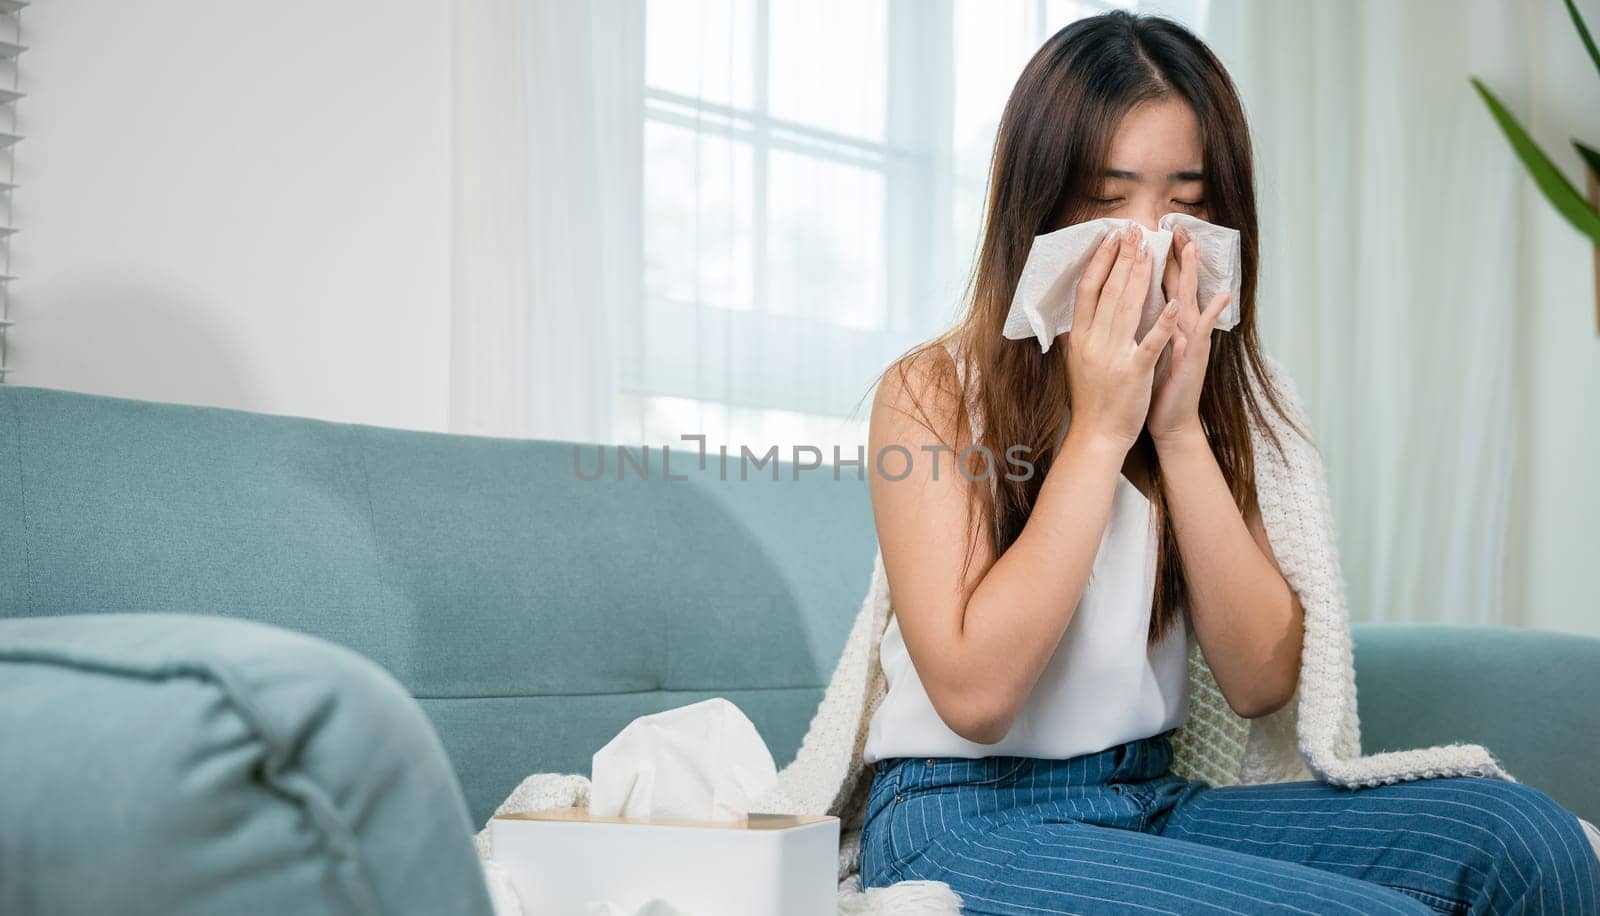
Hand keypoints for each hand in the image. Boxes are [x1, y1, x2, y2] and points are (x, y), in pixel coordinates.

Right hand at [1059, 223, 1181, 451]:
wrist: (1098, 435)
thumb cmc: (1091, 400)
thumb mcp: (1076, 363)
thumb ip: (1076, 338)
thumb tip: (1072, 316)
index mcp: (1079, 338)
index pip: (1088, 290)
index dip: (1100, 261)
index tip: (1110, 238)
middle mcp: (1093, 342)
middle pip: (1108, 291)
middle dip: (1123, 258)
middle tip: (1134, 231)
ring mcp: (1113, 356)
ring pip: (1127, 308)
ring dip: (1140, 276)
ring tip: (1151, 250)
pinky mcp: (1133, 372)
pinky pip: (1150, 343)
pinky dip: (1164, 323)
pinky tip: (1177, 303)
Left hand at [1148, 226, 1232, 445]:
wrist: (1169, 420)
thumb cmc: (1153, 385)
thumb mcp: (1142, 350)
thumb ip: (1139, 326)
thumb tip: (1122, 306)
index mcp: (1163, 324)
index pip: (1157, 285)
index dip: (1151, 261)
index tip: (1144, 236)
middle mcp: (1180, 327)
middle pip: (1176, 283)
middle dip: (1174, 255)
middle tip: (1174, 225)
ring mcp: (1190, 339)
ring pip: (1191, 299)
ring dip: (1193, 273)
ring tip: (1193, 246)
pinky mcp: (1196, 356)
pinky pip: (1205, 332)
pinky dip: (1213, 314)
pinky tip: (1221, 295)